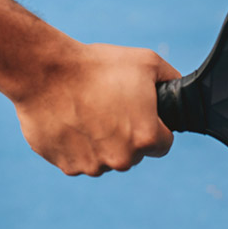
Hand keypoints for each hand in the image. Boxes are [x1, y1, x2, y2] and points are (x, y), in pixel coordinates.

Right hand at [14, 43, 179, 175]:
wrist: (48, 73)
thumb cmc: (100, 66)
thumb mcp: (148, 62)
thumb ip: (172, 80)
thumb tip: (179, 89)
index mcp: (145, 138)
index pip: (163, 144)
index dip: (156, 127)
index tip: (143, 114)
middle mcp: (121, 158)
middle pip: (134, 153)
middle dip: (128, 133)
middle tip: (113, 106)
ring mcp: (92, 165)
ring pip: (107, 157)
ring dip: (103, 141)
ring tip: (89, 109)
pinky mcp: (66, 166)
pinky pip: (81, 159)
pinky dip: (79, 144)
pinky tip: (72, 118)